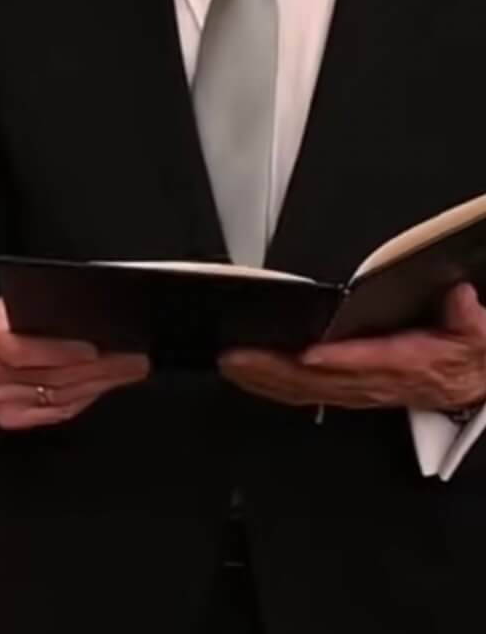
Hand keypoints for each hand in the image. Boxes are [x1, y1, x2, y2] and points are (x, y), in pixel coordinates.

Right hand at [0, 299, 150, 428]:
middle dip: (98, 366)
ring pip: (59, 395)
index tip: (95, 348)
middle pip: (49, 375)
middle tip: (132, 356)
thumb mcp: (9, 306)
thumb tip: (90, 317)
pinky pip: (58, 410)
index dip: (59, 351)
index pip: (20, 350)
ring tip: (129, 368)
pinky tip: (105, 384)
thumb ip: (40, 313)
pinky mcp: (11, 417)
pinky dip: (87, 397)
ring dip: (101, 382)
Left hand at [219, 284, 485, 411]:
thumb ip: (470, 318)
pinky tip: (248, 377)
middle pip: (324, 381)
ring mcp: (364, 390)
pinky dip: (276, 387)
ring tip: (231, 365)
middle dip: (277, 370)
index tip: (308, 355)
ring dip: (267, 379)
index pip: (371, 363)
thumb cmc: (467, 353)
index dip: (340, 360)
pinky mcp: (352, 392)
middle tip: (239, 357)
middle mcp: (381, 382)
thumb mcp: (478, 334)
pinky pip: (309, 394)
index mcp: (411, 364)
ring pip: (310, 390)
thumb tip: (461, 299)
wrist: (475, 380)